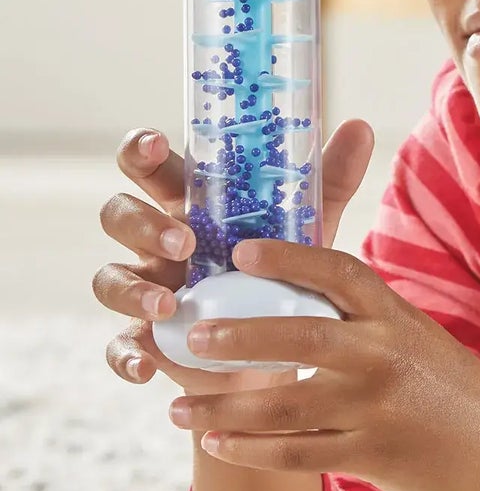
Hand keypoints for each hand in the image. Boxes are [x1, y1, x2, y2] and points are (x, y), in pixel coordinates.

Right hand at [93, 120, 374, 396]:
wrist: (285, 346)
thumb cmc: (285, 268)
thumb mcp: (307, 222)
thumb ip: (328, 176)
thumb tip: (360, 126)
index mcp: (190, 203)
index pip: (151, 165)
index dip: (142, 149)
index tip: (156, 144)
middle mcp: (157, 241)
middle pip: (119, 214)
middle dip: (141, 222)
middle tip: (185, 239)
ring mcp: (146, 288)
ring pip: (108, 279)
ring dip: (132, 290)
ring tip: (170, 305)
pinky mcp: (146, 339)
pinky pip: (117, 345)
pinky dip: (126, 354)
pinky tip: (147, 364)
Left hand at [162, 237, 479, 490]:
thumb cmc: (463, 397)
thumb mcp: (424, 345)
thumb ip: (372, 327)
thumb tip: (308, 308)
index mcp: (397, 318)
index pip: (337, 271)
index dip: (287, 257)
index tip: (239, 251)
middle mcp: (385, 355)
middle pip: (297, 334)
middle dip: (236, 334)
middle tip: (189, 332)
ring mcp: (377, 407)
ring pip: (282, 403)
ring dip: (222, 405)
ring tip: (179, 404)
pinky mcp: (372, 456)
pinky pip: (295, 454)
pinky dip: (249, 450)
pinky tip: (218, 445)